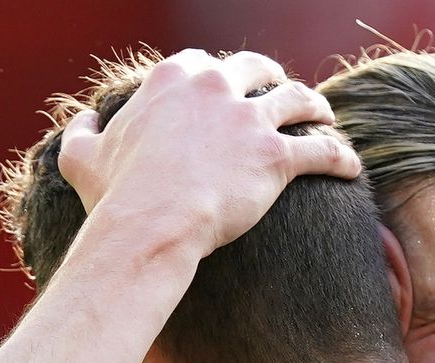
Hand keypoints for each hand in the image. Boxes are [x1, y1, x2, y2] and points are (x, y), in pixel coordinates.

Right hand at [57, 50, 360, 257]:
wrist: (151, 225)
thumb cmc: (116, 197)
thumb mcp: (83, 158)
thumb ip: (82, 133)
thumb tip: (83, 121)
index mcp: (172, 79)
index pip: (205, 64)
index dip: (222, 77)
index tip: (228, 90)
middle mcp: (215, 87)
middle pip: (257, 70)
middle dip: (273, 77)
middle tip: (283, 91)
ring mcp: (248, 119)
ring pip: (298, 100)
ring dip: (316, 107)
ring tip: (325, 118)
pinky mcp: (276, 155)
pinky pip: (322, 150)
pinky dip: (341, 156)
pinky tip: (352, 167)